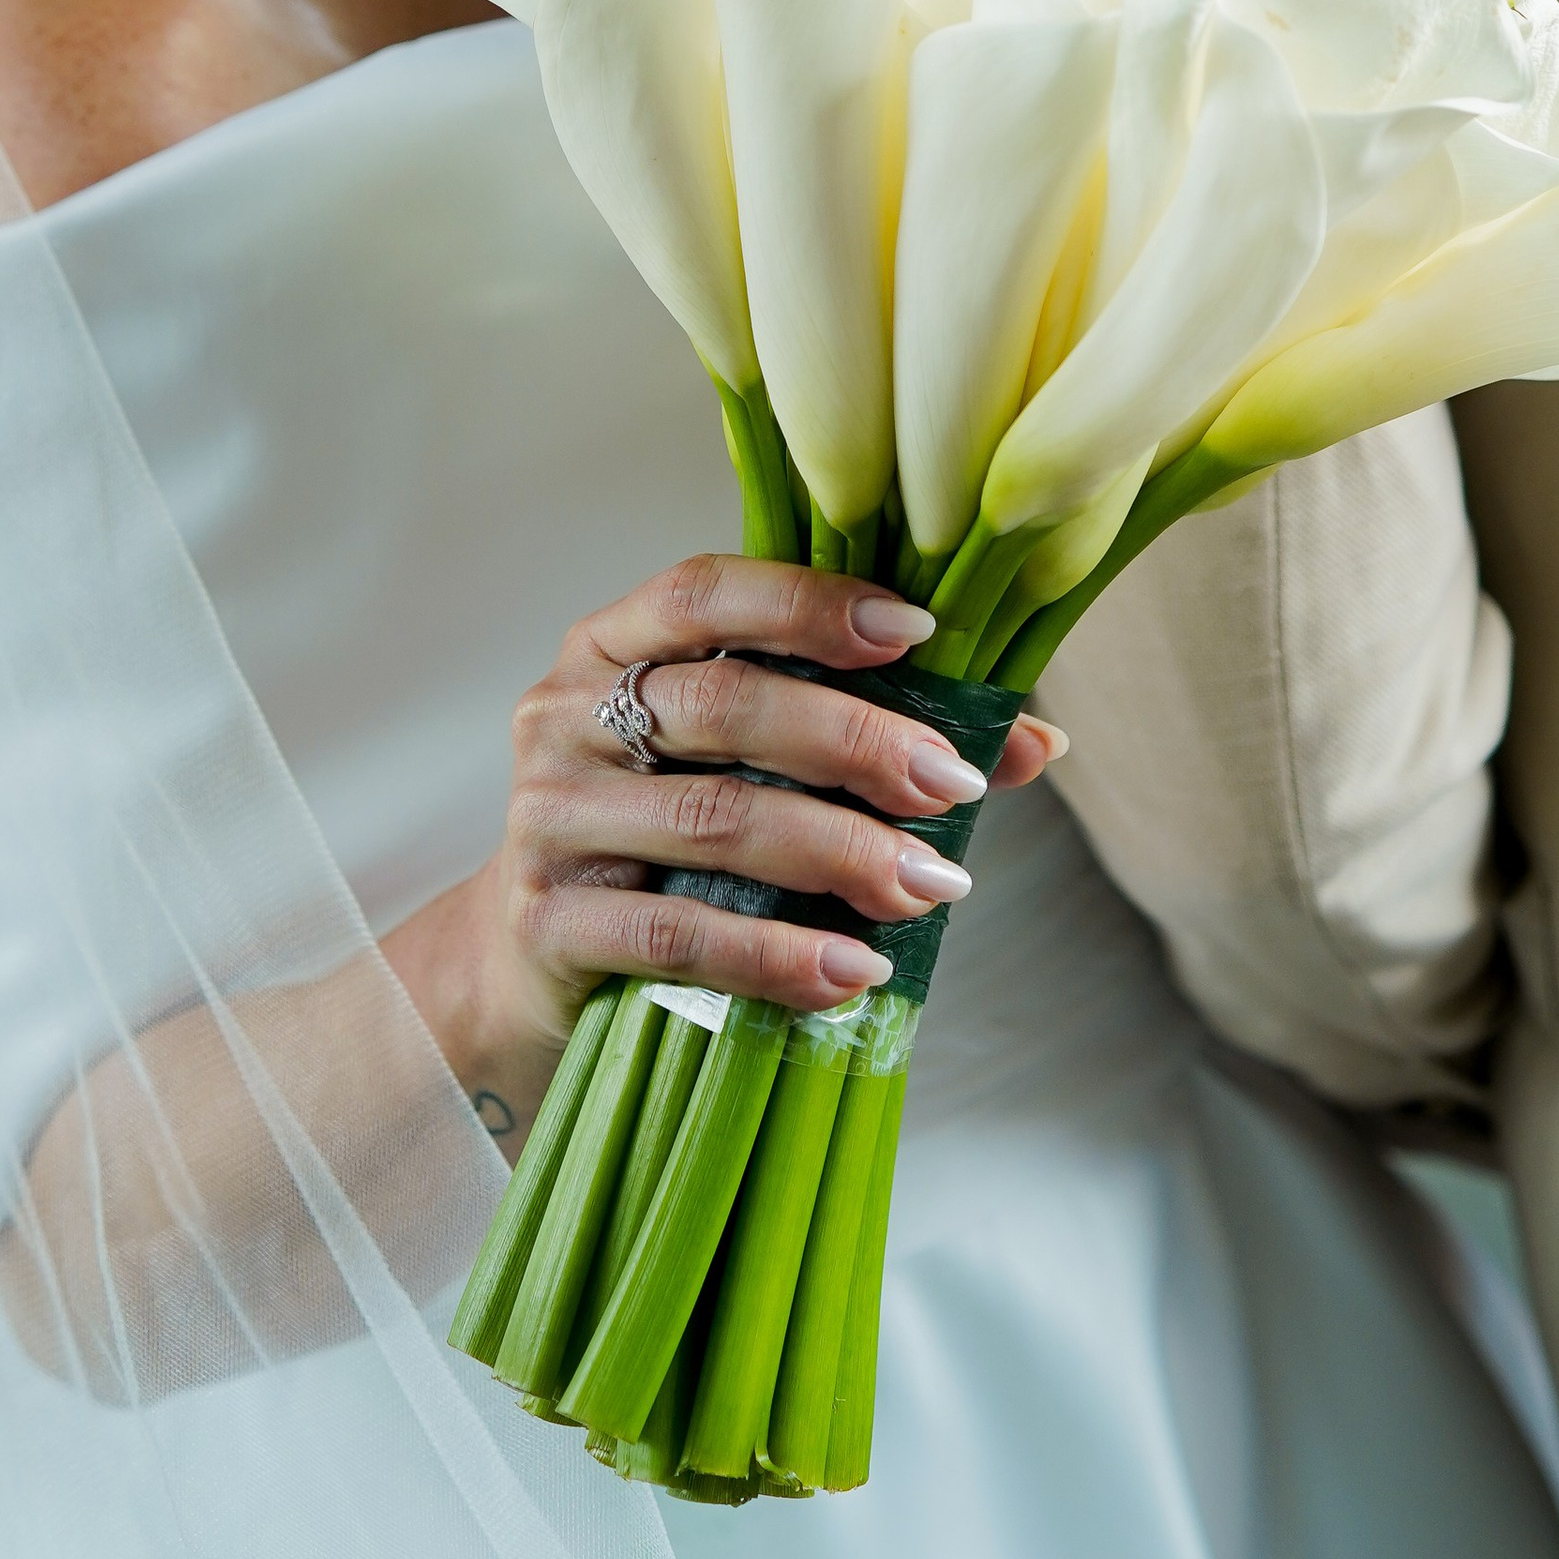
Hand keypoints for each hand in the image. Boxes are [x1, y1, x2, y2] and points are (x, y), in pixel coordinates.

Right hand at [383, 557, 1062, 1151]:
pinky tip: (851, 968)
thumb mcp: (748, 766)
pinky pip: (677, 933)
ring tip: (927, 886)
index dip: (810, 603)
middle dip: (852, 740)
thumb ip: (872, 737)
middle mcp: (568, 714)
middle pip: (723, 705)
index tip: (918, 633)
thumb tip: (1036, 740)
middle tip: (949, 782)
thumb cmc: (665, 837)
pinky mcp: (548, 922)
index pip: (704, 591)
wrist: (522, 961)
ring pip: (712, 820)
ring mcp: (548, 818)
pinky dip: (776, 953)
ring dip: (837, 853)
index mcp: (611, 645)